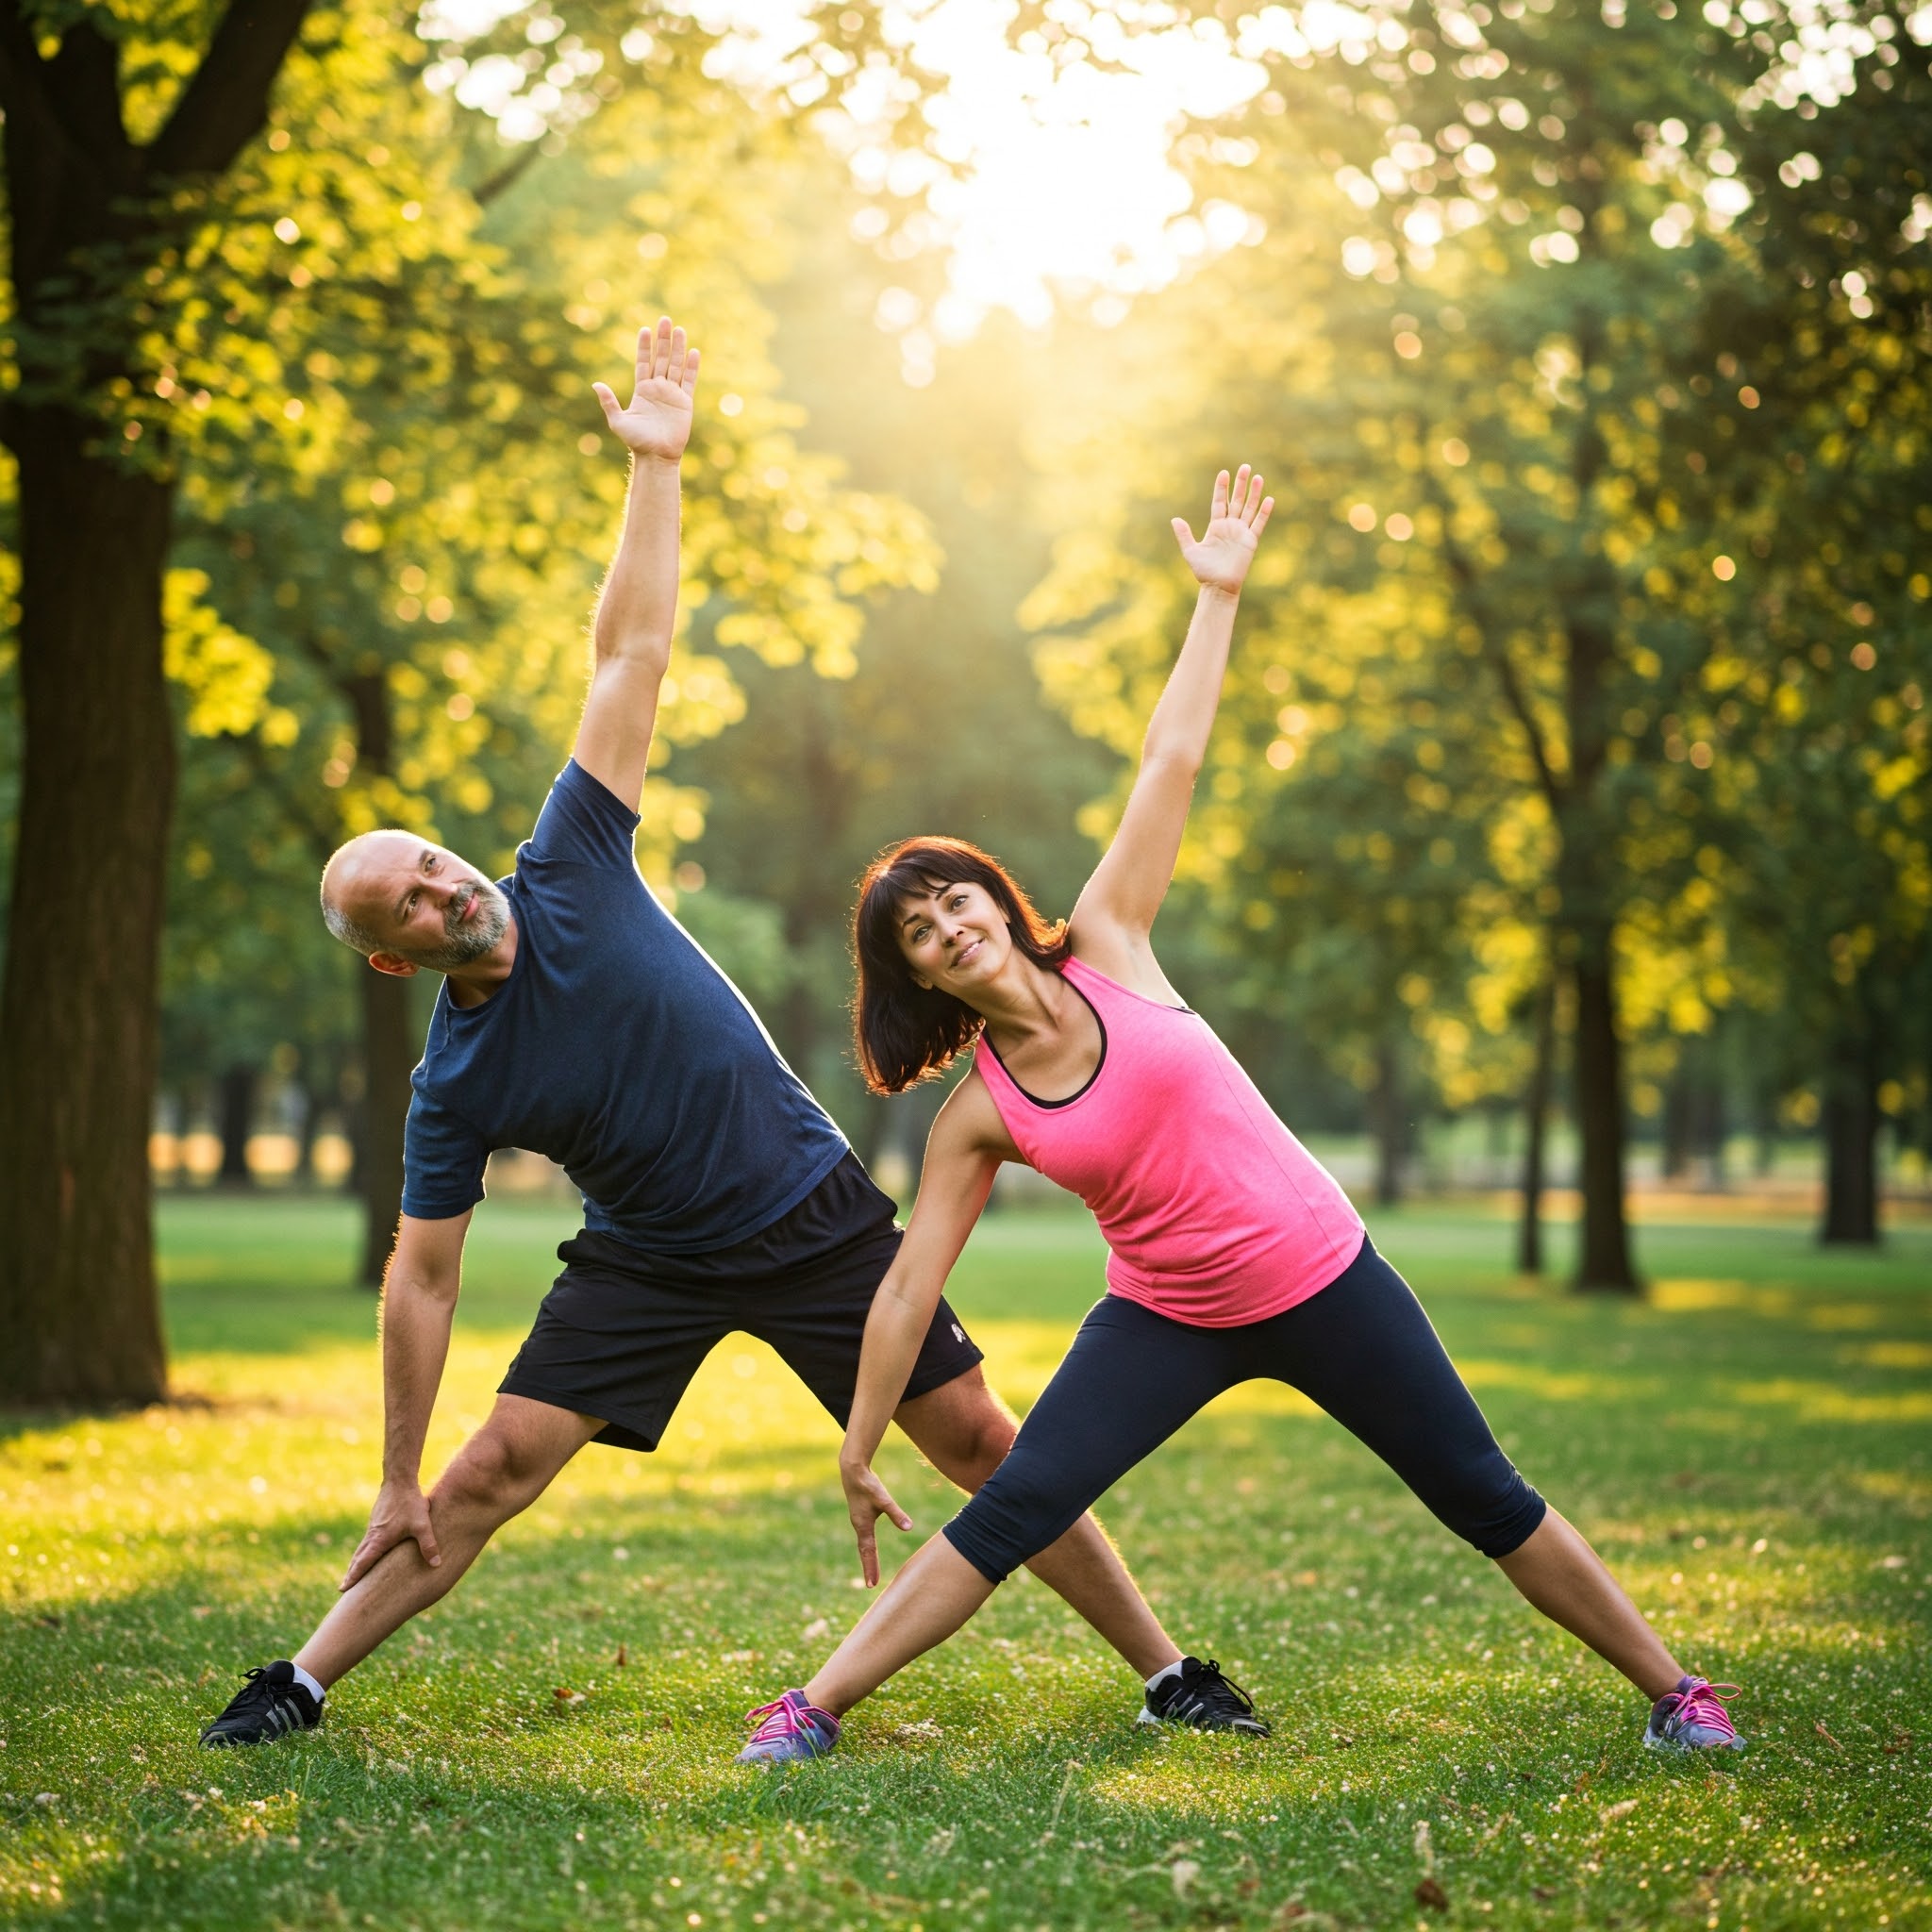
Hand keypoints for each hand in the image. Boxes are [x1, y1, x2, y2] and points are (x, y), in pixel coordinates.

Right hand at [340, 1477, 439, 1590]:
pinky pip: (367, 1541)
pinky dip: (362, 1552)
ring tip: (352, 1575)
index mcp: (380, 1539)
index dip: (354, 1576)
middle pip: (358, 1558)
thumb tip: (436, 1565)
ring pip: (361, 1549)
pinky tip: (366, 1554)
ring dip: (356, 1563)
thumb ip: (429, 1545)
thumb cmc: (410, 1503)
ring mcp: (373, 1528)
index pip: (363, 1563)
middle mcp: (372, 1535)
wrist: (399, 1480)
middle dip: (351, 1573)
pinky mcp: (377, 1521)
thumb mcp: (422, 1525)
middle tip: (343, 1589)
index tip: (343, 1589)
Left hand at [592, 316, 699, 461]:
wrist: (656, 456)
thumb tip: (596, 384)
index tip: (645, 329)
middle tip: (665, 320)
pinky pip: (689, 381)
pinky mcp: (685, 403)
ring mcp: (672, 394)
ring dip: (678, 348)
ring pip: (676, 365)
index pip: (643, 362)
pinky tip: (694, 352)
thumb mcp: (618, 421)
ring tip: (679, 329)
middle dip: (663, 340)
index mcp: (642, 390)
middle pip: (661, 359)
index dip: (644, 346)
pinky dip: (692, 367)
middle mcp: (658, 389)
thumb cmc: (636, 442)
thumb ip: (609, 402)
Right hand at [840, 1454, 912, 1588]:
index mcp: (863, 1526)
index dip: (870, 1567)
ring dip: (867, 1557)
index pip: (868, 1552)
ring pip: (864, 1544)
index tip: (872, 1584)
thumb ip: (896, 1513)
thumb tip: (909, 1527)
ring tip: (871, 1570)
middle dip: (869, 1567)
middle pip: (865, 1551)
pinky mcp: (861, 1513)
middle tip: (871, 1584)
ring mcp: (859, 1520)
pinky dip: (867, 1546)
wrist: (852, 1470)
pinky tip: (870, 1547)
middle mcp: (859, 1525)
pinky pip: (864, 1536)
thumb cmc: (868, 1484)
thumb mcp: (883, 1499)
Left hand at [1171, 464, 1273, 594]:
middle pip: (1237, 500)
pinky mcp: (1250, 541)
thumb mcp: (1191, 551)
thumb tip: (1174, 519)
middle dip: (1241, 484)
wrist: (1218, 587)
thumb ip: (1184, 535)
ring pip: (1249, 508)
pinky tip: (1269, 499)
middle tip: (1245, 467)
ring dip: (1254, 493)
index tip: (1224, 472)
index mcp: (1216, 526)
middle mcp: (1230, 526)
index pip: (1220, 502)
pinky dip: (1264, 512)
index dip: (1222, 487)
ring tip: (1258, 477)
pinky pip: (1258, 524)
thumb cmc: (1204, 571)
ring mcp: (1241, 532)